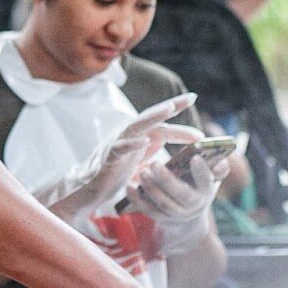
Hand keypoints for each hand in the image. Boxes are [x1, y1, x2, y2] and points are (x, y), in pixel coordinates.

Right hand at [48, 94, 199, 215]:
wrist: (93, 190)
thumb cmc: (118, 177)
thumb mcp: (145, 168)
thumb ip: (160, 161)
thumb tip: (183, 163)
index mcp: (141, 139)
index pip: (163, 126)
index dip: (181, 122)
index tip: (195, 104)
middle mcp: (130, 137)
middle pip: (153, 117)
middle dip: (172, 106)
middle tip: (191, 97)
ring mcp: (119, 144)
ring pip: (137, 125)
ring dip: (153, 116)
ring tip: (169, 109)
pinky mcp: (109, 157)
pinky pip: (121, 148)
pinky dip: (133, 144)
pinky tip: (145, 141)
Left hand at [126, 155, 228, 253]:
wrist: (190, 220)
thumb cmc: (199, 188)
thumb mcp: (210, 179)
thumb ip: (217, 168)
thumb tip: (221, 160)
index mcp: (206, 191)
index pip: (207, 182)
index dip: (202, 172)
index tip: (194, 158)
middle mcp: (193, 205)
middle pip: (181, 194)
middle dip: (167, 180)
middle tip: (154, 164)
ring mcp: (177, 214)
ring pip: (163, 203)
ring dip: (151, 188)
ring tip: (141, 172)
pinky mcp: (161, 219)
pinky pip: (149, 211)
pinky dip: (138, 200)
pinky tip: (129, 187)